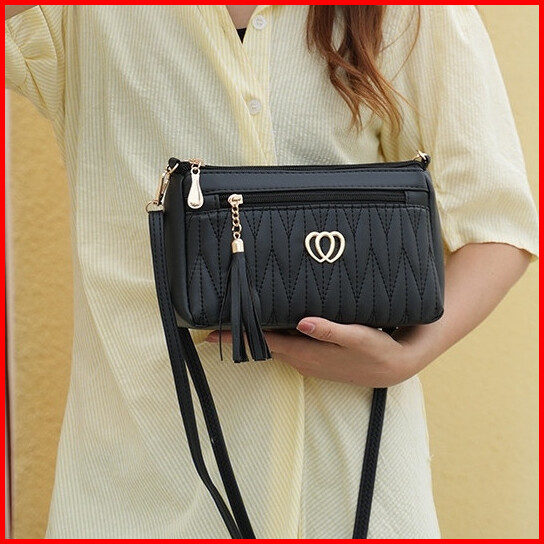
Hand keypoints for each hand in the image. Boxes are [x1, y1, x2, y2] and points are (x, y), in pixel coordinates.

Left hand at [206, 317, 422, 387]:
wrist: (392, 368)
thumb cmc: (376, 351)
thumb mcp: (357, 338)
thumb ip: (330, 330)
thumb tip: (302, 322)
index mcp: (306, 353)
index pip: (262, 343)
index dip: (236, 336)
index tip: (211, 332)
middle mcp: (301, 359)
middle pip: (262, 343)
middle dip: (240, 332)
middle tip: (218, 316)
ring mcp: (307, 360)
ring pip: (273, 343)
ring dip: (255, 333)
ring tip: (238, 315)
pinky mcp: (314, 357)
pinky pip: (286, 344)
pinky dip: (273, 334)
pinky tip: (272, 321)